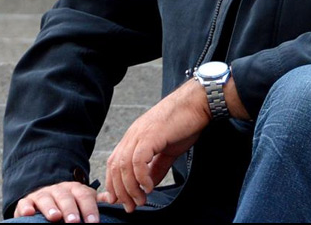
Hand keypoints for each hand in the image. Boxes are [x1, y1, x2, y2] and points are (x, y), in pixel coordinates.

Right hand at [14, 181, 100, 222]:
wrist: (45, 195)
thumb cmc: (68, 201)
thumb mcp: (81, 198)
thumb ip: (94, 200)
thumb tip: (112, 198)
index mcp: (74, 189)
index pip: (84, 196)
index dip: (89, 209)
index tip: (93, 222)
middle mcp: (58, 190)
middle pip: (65, 197)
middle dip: (70, 209)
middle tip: (74, 222)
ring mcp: (42, 194)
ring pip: (46, 198)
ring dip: (50, 208)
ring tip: (55, 218)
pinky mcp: (27, 202)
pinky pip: (25, 203)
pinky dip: (26, 208)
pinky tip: (29, 214)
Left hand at [98, 78, 211, 212]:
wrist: (196, 103)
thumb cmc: (183, 123)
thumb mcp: (166, 150)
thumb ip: (155, 168)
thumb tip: (147, 186)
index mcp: (134, 137)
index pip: (114, 163)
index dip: (114, 184)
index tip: (119, 201)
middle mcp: (133, 134)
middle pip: (115, 167)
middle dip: (120, 191)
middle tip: (131, 206)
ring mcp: (140, 133)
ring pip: (124, 166)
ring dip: (130, 188)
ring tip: (141, 199)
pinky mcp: (151, 135)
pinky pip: (138, 160)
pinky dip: (141, 177)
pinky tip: (149, 186)